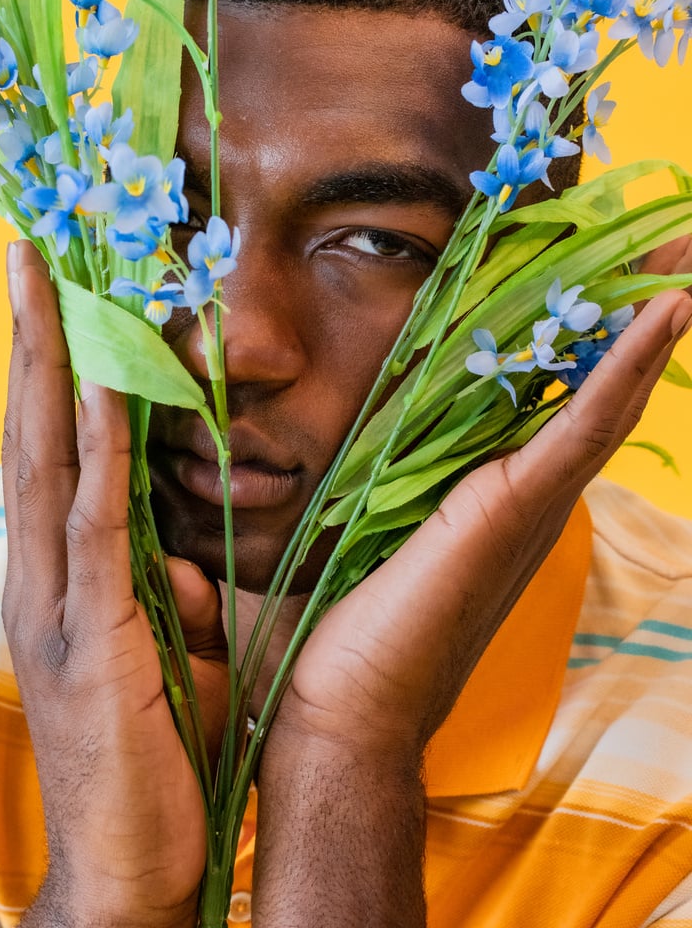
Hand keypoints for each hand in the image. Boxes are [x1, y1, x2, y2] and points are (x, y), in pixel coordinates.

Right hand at [2, 241, 227, 927]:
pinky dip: (94, 452)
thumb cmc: (151, 757)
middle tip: (26, 256)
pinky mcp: (96, 640)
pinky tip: (95, 389)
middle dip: (28, 340)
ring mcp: (59, 607)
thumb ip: (159, 595)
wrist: (131, 867)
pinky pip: (97, 527)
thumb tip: (178, 559)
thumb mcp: (159, 655)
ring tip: (48, 285)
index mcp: (57, 577)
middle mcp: (40, 578)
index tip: (50, 296)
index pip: (44, 450)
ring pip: (46, 461)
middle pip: (28, 433)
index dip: (42, 370)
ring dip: (47, 368)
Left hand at [254, 289, 691, 926]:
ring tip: (687, 256)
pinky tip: (669, 310)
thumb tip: (303, 423)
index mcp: (484, 488)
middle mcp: (522, 490)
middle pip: (590, 383)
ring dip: (646, 324)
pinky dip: (629, 367)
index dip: (579, 332)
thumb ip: (347, 462)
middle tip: (677, 245)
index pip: (544, 391)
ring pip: (604, 394)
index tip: (603, 264)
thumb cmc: (327, 626)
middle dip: (633, 314)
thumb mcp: (341, 514)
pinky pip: (584, 424)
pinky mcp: (514, 508)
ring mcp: (528, 500)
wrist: (336, 711)